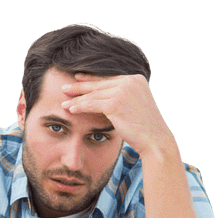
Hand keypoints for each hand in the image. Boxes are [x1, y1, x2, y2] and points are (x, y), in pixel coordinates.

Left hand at [60, 73, 177, 158]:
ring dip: (76, 99)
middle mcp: (130, 82)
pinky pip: (92, 104)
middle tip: (64, 87)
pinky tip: (70, 109)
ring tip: (63, 102)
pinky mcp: (116, 104)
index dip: (91, 78)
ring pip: (93, 95)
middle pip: (98, 84)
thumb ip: (123, 96)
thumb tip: (106, 97)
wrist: (155, 139)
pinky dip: (80, 107)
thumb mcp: (135, 104)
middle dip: (79, 86)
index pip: (108, 78)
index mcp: (136, 79)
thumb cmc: (145, 126)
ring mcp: (123, 92)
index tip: (77, 78)